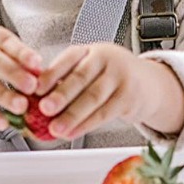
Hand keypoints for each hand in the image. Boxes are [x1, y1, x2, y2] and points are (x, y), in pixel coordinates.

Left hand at [33, 43, 183, 138]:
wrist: (149, 84)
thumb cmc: (111, 77)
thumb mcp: (90, 69)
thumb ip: (66, 79)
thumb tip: (35, 98)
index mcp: (90, 51)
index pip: (68, 59)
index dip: (50, 74)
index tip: (35, 88)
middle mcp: (106, 60)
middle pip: (81, 78)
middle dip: (61, 95)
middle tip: (44, 108)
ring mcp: (120, 78)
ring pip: (93, 98)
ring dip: (72, 115)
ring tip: (56, 128)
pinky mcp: (129, 98)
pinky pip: (105, 113)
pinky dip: (87, 125)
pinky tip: (74, 132)